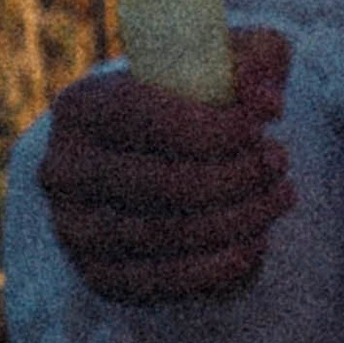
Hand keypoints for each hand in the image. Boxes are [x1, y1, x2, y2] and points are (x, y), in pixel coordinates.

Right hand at [38, 27, 293, 302]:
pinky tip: (255, 243)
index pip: (143, 116)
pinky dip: (219, 268)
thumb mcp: (223, 64)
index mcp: (79, 107)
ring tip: (280, 196)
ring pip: (169, 235)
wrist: (155, 162)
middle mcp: (63, 170)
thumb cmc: (194, 103)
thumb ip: (252, 60)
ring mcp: (74, 230)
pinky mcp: (98, 277)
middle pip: (163, 184)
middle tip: (279, 163)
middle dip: (239, 176)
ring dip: (241, 220)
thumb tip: (265, 101)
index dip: (214, 127)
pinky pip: (164, 283)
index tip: (264, 126)